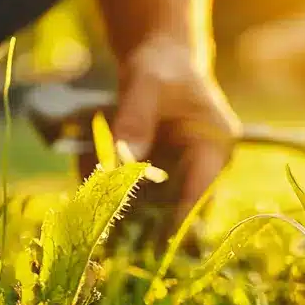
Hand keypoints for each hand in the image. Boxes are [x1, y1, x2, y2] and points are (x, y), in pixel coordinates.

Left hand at [87, 35, 239, 223]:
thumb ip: (135, 119)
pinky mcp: (162, 179)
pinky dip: (112, 190)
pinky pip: (137, 195)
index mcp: (215, 145)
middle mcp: (206, 168)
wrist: (160, 63)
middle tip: (108, 228)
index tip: (148, 241)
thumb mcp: (145, 85)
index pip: (199, 190)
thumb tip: (122, 159)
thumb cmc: (161, 68)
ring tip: (93, 201)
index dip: (175, 219)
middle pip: (176, 209)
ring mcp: (184, 176)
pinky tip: (89, 180)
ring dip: (122, 206)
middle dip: (141, 221)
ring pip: (153, 207)